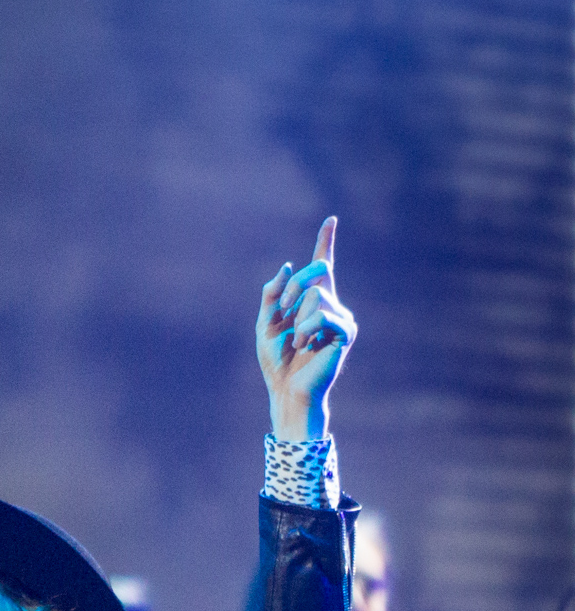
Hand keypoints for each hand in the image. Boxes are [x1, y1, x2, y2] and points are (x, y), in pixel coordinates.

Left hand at [256, 218, 356, 440]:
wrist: (286, 391)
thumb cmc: (276, 362)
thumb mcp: (265, 323)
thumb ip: (272, 294)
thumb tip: (286, 266)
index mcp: (311, 301)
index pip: (321, 266)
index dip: (326, 242)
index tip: (331, 219)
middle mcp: (330, 305)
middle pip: (317, 271)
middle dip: (294, 285)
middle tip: (283, 309)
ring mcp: (340, 318)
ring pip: (316, 295)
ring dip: (298, 319)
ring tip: (297, 343)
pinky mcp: (346, 333)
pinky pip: (324, 315)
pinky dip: (307, 329)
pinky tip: (305, 346)